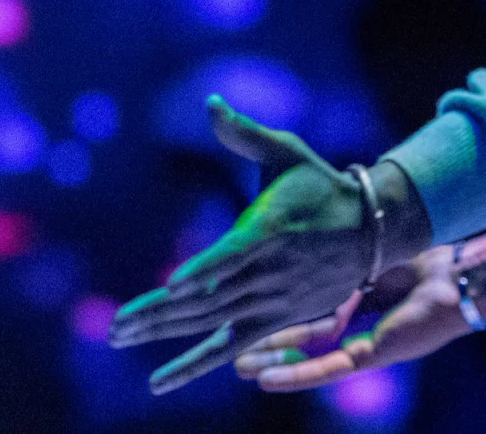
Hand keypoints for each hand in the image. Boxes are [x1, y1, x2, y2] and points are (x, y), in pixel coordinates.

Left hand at [109, 95, 376, 394]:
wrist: (369, 229)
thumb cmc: (319, 185)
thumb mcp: (287, 152)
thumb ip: (245, 134)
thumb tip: (211, 103)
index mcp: (272, 228)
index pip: (234, 253)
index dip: (204, 268)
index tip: (172, 283)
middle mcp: (271, 271)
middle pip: (211, 297)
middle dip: (159, 313)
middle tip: (115, 326)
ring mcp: (273, 300)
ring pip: (212, 322)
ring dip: (165, 332)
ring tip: (119, 336)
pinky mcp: (276, 320)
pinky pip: (230, 347)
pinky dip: (195, 365)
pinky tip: (160, 381)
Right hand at [234, 241, 485, 391]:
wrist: (461, 272)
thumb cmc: (429, 255)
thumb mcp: (373, 252)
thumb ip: (346, 256)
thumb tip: (315, 233)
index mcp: (360, 299)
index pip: (311, 308)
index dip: (280, 310)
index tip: (247, 303)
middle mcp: (359, 326)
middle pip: (303, 336)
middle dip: (266, 340)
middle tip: (230, 343)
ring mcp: (365, 344)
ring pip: (309, 356)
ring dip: (273, 361)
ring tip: (237, 364)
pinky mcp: (373, 355)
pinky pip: (327, 368)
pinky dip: (296, 372)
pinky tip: (264, 377)